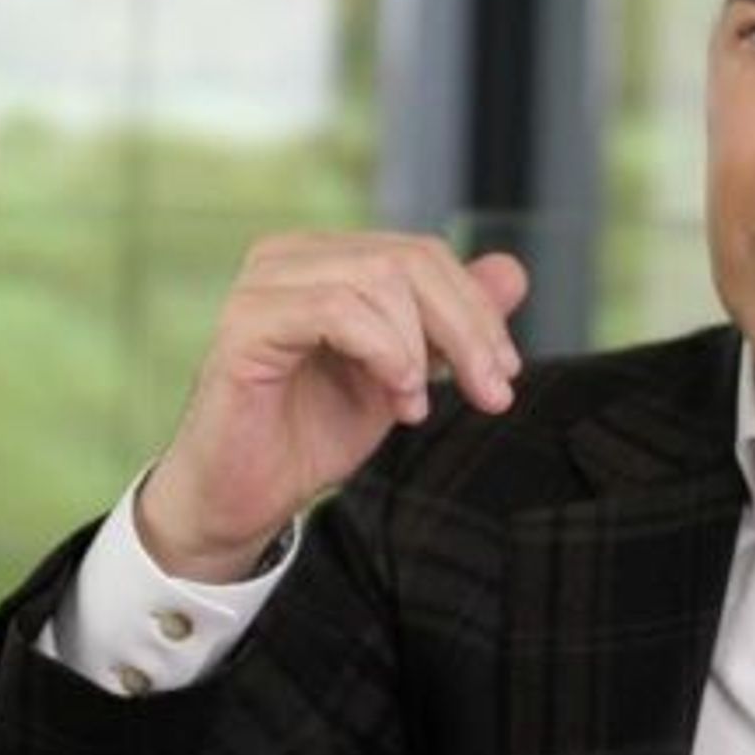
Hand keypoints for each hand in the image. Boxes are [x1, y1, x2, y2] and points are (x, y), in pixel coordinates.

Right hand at [139, 232, 528, 582]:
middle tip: (491, 391)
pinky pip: (335, 308)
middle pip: (409, 260)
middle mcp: (290, 257)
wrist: (242, 499)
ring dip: (419, 348)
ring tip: (415, 406)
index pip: (423, 255)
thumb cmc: (310, 433)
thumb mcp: (403, 375)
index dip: (477, 309)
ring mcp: (263, 285)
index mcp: (326, 259)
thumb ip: (449, 323)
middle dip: (466, 328)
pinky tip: (395, 395)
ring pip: (378, 277)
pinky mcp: (245, 325)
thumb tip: (512, 271)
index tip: (506, 373)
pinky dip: (384, 350)